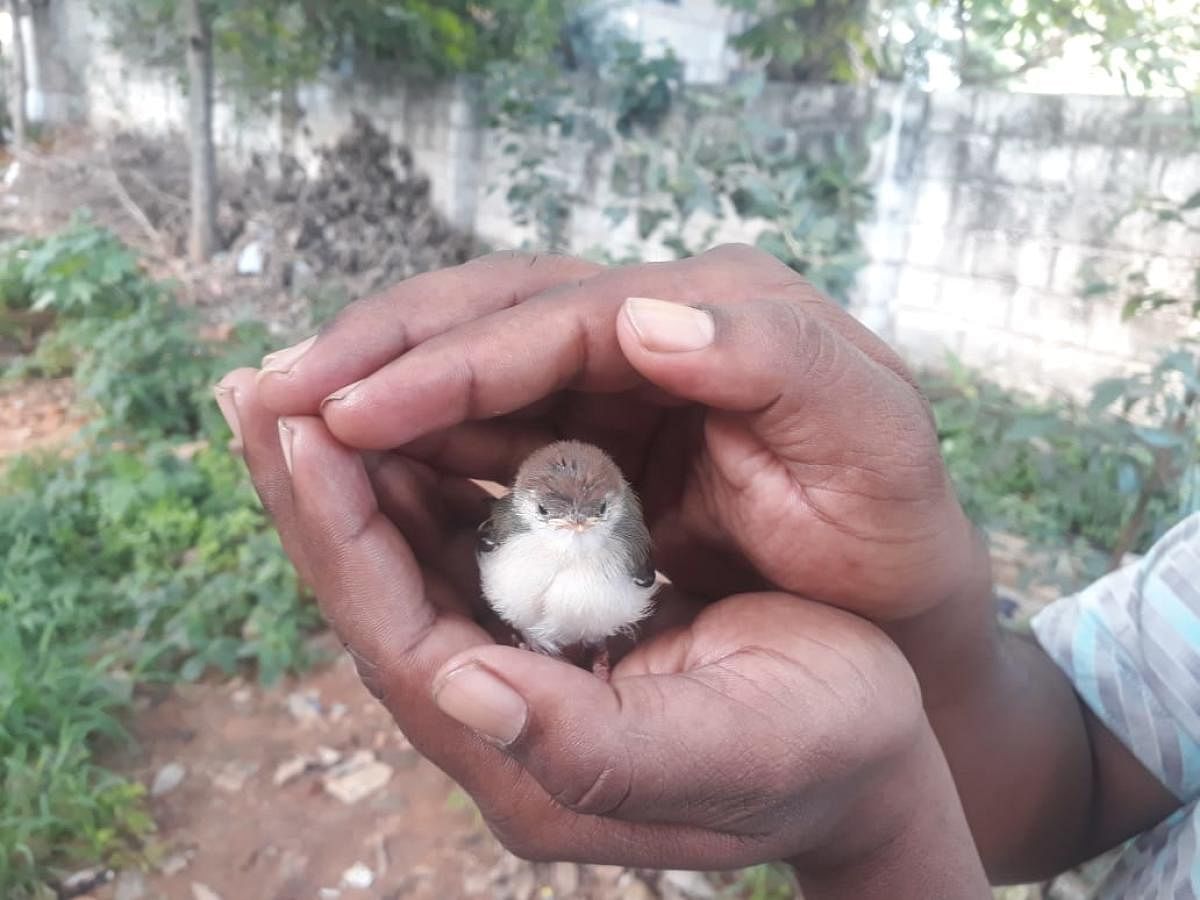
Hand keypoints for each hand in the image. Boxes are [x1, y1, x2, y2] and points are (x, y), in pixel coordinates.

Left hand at [217, 369, 987, 896]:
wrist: (864, 756)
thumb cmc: (818, 750)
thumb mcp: (723, 754)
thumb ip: (590, 746)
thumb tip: (456, 690)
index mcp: (522, 749)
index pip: (393, 629)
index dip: (342, 527)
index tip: (297, 422)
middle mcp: (496, 706)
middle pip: (374, 585)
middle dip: (315, 484)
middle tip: (257, 383)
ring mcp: (515, 657)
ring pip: (406, 552)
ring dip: (354, 467)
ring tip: (299, 382)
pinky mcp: (546, 618)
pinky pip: (458, 537)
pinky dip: (421, 470)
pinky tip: (395, 415)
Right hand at [254, 246, 981, 620]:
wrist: (903, 595)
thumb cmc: (894, 531)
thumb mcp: (874, 445)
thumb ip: (777, 365)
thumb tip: (646, 316)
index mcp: (718, 310)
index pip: (554, 319)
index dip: (447, 362)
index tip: (348, 406)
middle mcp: (658, 325)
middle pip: (493, 318)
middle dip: (381, 356)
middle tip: (273, 393)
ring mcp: (623, 378)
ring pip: (477, 366)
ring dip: (384, 392)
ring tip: (288, 419)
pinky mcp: (603, 432)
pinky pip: (494, 425)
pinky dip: (424, 441)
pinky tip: (363, 463)